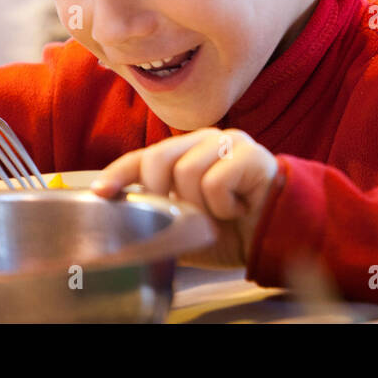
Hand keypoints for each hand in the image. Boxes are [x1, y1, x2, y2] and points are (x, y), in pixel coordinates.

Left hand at [91, 128, 278, 267]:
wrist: (277, 237)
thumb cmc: (233, 232)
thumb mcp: (185, 229)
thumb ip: (158, 218)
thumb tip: (123, 224)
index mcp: (187, 152)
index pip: (144, 157)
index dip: (119, 173)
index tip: (99, 192)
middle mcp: (205, 140)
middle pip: (159, 158)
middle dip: (163, 193)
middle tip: (185, 213)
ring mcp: (229, 143)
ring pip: (187, 171)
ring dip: (201, 206)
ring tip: (221, 213)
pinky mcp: (250, 154)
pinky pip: (215, 181)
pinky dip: (222, 206)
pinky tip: (238, 209)